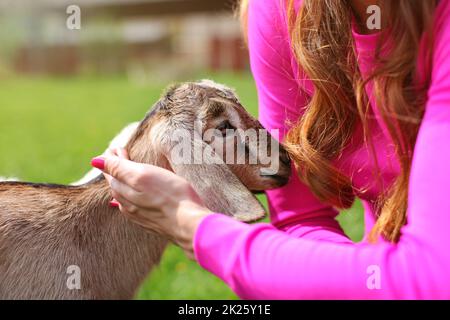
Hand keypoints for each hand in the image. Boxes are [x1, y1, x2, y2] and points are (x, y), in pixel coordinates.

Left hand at [91, 148, 212, 258]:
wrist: (188, 223)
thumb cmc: (169, 195)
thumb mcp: (143, 175)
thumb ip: (119, 168)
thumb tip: (95, 161)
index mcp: (125, 192)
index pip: (112, 173)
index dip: (112, 159)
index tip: (116, 147)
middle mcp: (129, 205)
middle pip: (117, 185)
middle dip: (116, 169)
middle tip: (120, 154)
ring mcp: (140, 215)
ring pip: (124, 198)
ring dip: (123, 183)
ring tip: (124, 174)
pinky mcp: (152, 223)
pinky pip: (134, 209)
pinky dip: (129, 200)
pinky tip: (129, 203)